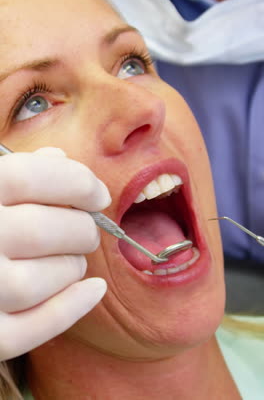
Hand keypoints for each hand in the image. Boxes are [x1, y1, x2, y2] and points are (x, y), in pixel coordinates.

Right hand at [0, 147, 110, 360]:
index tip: (99, 194)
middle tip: (88, 231)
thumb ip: (15, 170)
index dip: (75, 181)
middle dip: (81, 229)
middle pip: (39, 230)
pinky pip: (30, 329)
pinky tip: (93, 290)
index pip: (27, 176)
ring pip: (37, 281)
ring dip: (72, 268)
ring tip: (73, 260)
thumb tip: (59, 158)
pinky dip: (70, 309)